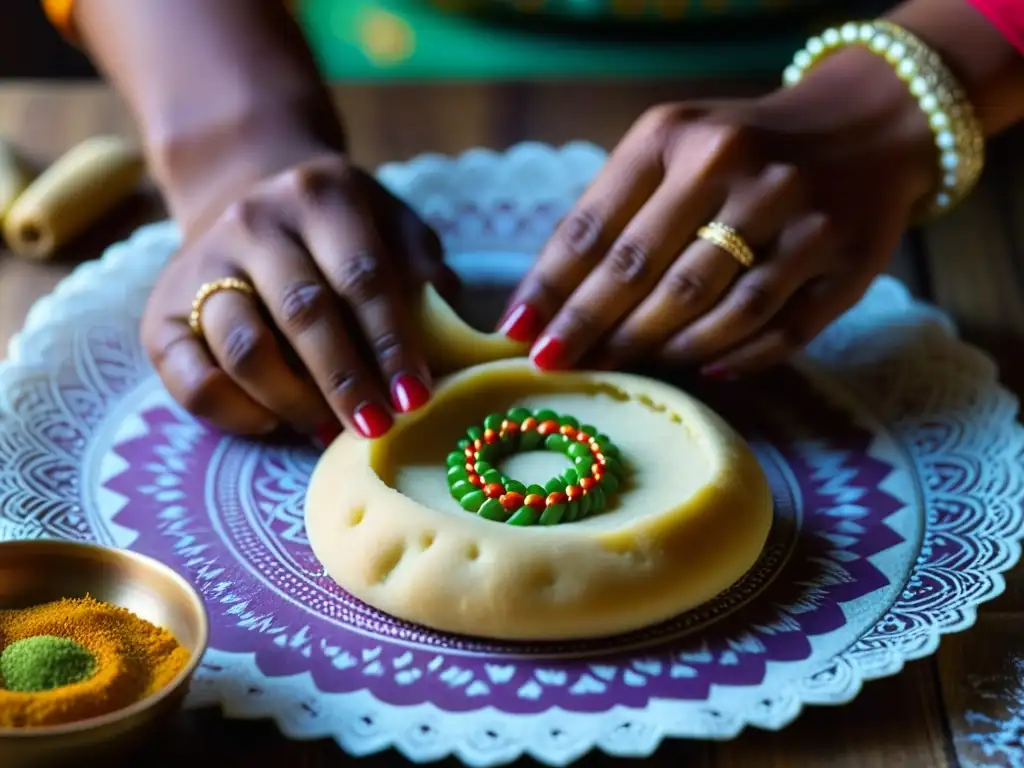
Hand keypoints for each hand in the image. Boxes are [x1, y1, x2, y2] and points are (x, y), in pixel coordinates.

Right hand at [141, 154, 455, 438]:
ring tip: (329, 432)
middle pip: (302, 314)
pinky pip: (192, 380)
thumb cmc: (342, 233)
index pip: (362, 278)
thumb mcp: (392, 226)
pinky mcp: (160, 315)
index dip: (391, 343)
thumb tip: (454, 323)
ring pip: (243, 349)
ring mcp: (200, 267)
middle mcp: (253, 222)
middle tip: (377, 429)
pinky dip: (236, 413)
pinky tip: (276, 424)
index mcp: (321, 197)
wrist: (249, 198)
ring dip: (293, 402)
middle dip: (345, 382)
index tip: (416, 399)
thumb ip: (422, 266)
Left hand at [500, 49, 937, 377]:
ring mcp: (795, 210)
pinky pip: (778, 328)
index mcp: (673, 136)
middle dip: (589, 327)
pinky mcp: (845, 255)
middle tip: (556, 365)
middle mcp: (734, 164)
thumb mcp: (674, 147)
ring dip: (657, 346)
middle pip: (643, 271)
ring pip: (710, 306)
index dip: (550, 286)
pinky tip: (704, 369)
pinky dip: (736, 356)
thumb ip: (619, 211)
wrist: (868, 122)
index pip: (594, 226)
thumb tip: (550, 301)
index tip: (517, 332)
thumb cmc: (742, 149)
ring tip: (623, 365)